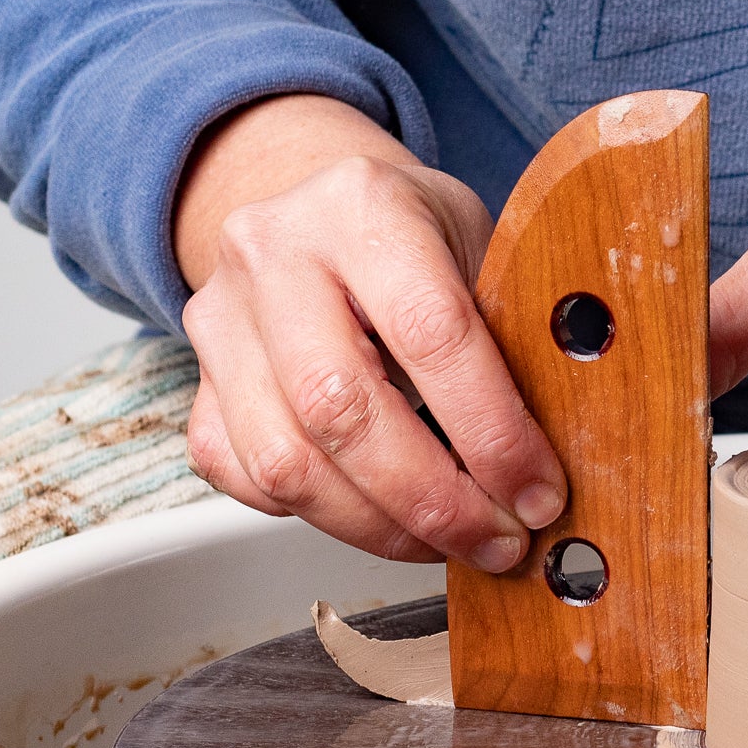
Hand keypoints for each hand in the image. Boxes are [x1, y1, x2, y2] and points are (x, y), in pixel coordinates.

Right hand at [178, 96, 565, 566]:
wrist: (322, 208)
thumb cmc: (420, 237)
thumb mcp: (482, 246)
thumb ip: (511, 335)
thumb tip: (552, 461)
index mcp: (363, 205)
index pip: (431, 331)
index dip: (492, 430)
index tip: (537, 493)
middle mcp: (274, 254)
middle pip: (342, 409)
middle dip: (435, 500)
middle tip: (498, 539)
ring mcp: (220, 319)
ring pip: (286, 462)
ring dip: (380, 527)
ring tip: (448, 542)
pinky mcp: (196, 381)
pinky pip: (246, 479)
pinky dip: (319, 517)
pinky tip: (381, 516)